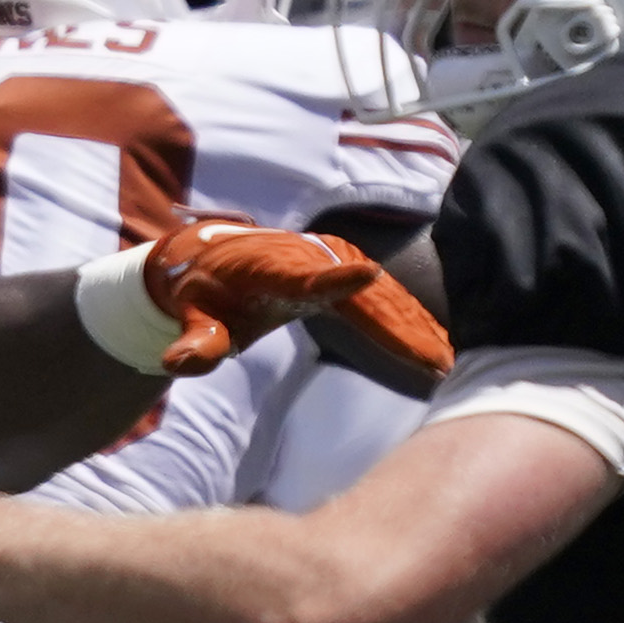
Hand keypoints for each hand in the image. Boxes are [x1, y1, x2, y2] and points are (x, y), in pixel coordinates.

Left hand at [141, 221, 448, 385]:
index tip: (368, 273)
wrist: (208, 256)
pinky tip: (434, 342)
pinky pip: (380, 297)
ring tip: (444, 362)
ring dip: (415, 328)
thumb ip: (195, 343)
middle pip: (362, 297)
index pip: (306, 278)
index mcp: (273, 270)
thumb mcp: (192, 318)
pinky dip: (408, 318)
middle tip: (435, 365)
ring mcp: (331, 262)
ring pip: (380, 298)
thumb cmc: (200, 292)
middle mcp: (310, 259)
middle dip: (402, 330)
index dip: (335, 279)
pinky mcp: (343, 268)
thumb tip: (178, 363)